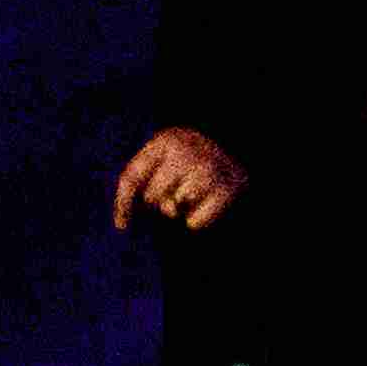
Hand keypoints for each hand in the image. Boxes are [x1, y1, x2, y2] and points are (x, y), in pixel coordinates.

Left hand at [111, 127, 249, 232]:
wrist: (245, 151)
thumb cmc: (198, 161)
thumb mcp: (170, 158)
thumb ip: (145, 180)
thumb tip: (125, 219)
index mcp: (166, 140)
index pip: (132, 176)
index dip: (123, 203)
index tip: (121, 225)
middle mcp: (186, 149)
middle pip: (152, 195)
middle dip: (160, 202)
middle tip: (177, 194)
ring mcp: (208, 168)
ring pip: (174, 209)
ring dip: (181, 209)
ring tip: (196, 195)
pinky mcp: (227, 190)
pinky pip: (194, 223)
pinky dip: (198, 221)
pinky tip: (209, 205)